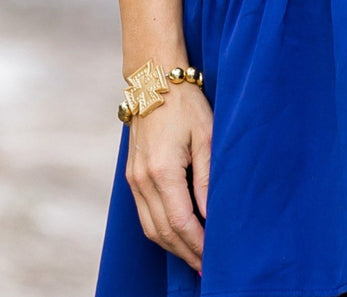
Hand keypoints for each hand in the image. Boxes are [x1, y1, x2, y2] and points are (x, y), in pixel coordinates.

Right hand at [125, 84, 213, 272]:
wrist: (154, 80)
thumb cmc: (186, 105)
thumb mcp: (206, 137)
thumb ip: (207, 178)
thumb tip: (210, 215)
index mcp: (162, 171)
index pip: (181, 222)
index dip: (198, 244)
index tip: (214, 257)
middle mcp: (142, 179)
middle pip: (162, 231)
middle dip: (185, 252)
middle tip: (206, 267)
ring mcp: (133, 179)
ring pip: (150, 227)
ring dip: (172, 245)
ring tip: (194, 256)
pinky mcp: (132, 175)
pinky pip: (144, 213)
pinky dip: (160, 229)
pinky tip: (177, 233)